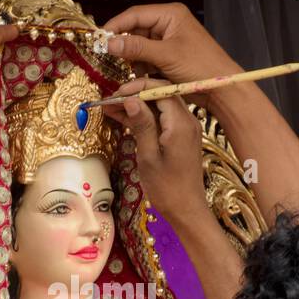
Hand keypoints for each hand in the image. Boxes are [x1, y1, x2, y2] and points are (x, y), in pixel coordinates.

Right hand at [101, 78, 204, 215]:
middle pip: (161, 95)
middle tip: (110, 102)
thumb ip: (142, 125)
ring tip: (112, 110)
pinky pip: (163, 119)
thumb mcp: (148, 156)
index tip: (115, 95)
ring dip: (138, 106)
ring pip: (160, 106)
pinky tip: (125, 119)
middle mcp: (187, 121)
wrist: (187, 210)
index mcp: (180, 124)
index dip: (136, 88)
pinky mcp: (182, 137)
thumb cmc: (167, 189)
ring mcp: (186, 128)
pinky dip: (145, 117)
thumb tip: (131, 100)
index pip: (160, 90)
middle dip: (135, 95)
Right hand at [103, 3, 239, 87]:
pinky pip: (147, 59)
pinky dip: (141, 67)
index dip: (116, 25)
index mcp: (170, 15)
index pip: (135, 14)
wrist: (222, 89)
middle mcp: (168, 25)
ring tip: (127, 70)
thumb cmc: (201, 66)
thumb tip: (109, 43)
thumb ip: (137, 48)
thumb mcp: (166, 55)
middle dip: (124, 45)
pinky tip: (140, 77)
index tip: (99, 38)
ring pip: (140, 47)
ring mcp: (169, 42)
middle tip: (107, 57)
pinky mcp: (169, 58)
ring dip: (133, 59)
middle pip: (136, 30)